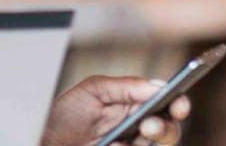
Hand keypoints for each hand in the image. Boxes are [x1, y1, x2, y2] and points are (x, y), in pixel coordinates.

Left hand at [40, 75, 190, 145]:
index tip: (179, 103)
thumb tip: (158, 86)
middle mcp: (137, 130)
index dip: (178, 104)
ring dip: (153, 138)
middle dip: (165, 127)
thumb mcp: (93, 91)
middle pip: (169, 131)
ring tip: (138, 132)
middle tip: (150, 125)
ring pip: (157, 145)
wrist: (46, 140)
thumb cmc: (66, 115)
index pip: (166, 105)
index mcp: (134, 106)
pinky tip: (113, 145)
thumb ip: (126, 86)